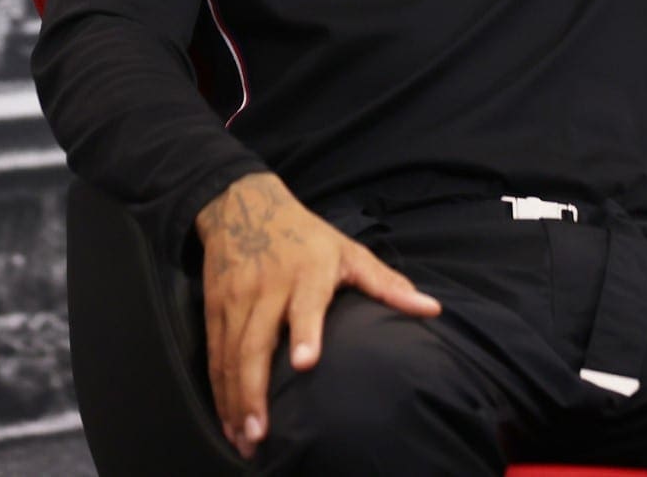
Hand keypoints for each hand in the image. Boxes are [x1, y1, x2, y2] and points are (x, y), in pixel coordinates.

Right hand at [194, 172, 441, 459]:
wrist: (243, 206)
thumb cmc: (307, 236)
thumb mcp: (349, 252)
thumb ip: (386, 284)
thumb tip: (432, 309)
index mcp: (306, 272)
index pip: (305, 304)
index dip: (304, 332)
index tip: (304, 364)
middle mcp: (268, 287)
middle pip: (256, 342)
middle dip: (254, 390)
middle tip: (262, 432)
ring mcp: (237, 299)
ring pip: (230, 356)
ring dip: (234, 400)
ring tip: (246, 440)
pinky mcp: (214, 309)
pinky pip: (214, 355)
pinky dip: (219, 390)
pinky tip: (228, 421)